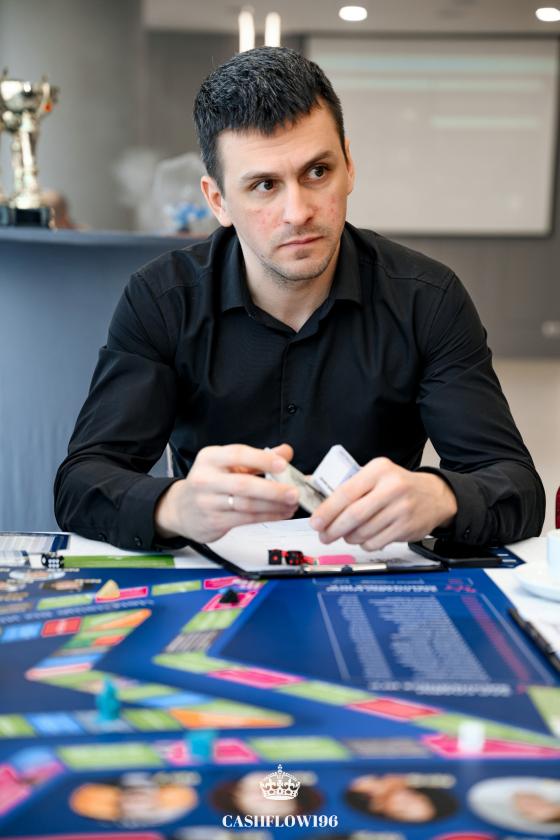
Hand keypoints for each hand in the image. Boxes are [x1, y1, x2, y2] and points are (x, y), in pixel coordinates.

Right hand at [154, 443, 299, 542]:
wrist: (181, 508)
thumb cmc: (209, 482)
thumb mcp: (228, 464)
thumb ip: (258, 458)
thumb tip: (286, 451)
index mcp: (210, 458)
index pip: (238, 454)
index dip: (262, 459)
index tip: (283, 464)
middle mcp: (206, 479)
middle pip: (243, 485)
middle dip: (272, 490)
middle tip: (293, 492)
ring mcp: (208, 502)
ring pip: (247, 505)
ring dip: (274, 506)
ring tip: (291, 504)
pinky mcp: (214, 521)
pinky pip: (246, 519)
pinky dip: (267, 516)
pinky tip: (280, 513)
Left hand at [310, 457, 456, 550]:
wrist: (435, 495)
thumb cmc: (399, 485)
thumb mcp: (377, 475)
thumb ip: (352, 487)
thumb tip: (322, 507)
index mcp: (379, 470)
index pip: (346, 492)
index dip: (327, 510)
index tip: (316, 521)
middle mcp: (392, 488)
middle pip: (354, 515)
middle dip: (334, 529)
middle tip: (324, 535)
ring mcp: (401, 509)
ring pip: (364, 532)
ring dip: (349, 537)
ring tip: (346, 535)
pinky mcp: (407, 527)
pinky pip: (376, 541)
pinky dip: (365, 543)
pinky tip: (365, 537)